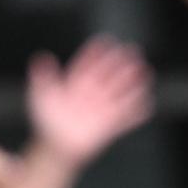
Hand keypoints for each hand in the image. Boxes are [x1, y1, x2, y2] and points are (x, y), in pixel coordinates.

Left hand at [25, 37, 154, 169]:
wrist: (56, 146)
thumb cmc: (47, 120)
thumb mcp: (39, 95)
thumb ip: (42, 77)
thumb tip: (41, 58)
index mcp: (76, 83)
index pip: (87, 64)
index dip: (96, 53)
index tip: (106, 41)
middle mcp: (92, 93)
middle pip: (109, 75)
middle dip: (120, 63)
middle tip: (132, 50)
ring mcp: (102, 109)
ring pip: (120, 93)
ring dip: (133, 84)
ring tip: (145, 72)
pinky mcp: (109, 126)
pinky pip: (126, 119)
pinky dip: (137, 113)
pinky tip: (147, 104)